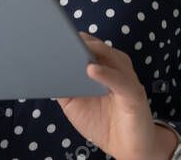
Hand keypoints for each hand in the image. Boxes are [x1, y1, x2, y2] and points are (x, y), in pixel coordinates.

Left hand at [56, 32, 174, 159]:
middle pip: (100, 48)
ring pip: (112, 57)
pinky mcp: (134, 94)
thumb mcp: (74, 105)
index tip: (57, 32)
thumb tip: (47, 71)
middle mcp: (116, 69)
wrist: (127, 148)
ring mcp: (126, 79)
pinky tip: (91, 70)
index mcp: (103, 67)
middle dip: (82, 42)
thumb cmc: (101, 123)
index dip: (75, 40)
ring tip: (77, 46)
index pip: (89, 47)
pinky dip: (106, 74)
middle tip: (63, 35)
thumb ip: (64, 88)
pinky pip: (120, 80)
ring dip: (94, 51)